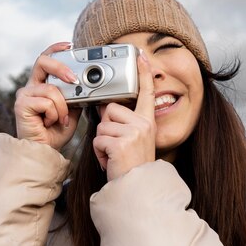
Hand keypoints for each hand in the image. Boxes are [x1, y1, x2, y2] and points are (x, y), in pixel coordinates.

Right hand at [14, 42, 81, 150]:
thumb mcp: (72, 109)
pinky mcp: (21, 105)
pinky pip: (46, 102)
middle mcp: (31, 87)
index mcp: (41, 85)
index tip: (69, 45)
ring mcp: (24, 95)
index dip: (55, 49)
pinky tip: (49, 123)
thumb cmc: (55, 133)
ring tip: (61, 119)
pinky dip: (54, 114)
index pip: (46, 60)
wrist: (44, 151)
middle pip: (42, 61)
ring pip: (51, 89)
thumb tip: (86, 84)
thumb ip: (74, 95)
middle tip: (74, 80)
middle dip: (61, 67)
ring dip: (62, 107)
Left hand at [93, 54, 155, 179]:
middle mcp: (143, 125)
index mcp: (147, 121)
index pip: (146, 93)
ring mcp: (133, 133)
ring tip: (113, 155)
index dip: (143, 74)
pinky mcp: (121, 143)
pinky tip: (110, 161)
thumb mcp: (134, 140)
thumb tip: (105, 108)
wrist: (136, 188)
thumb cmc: (131, 165)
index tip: (141, 57)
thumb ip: (124, 123)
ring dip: (101, 142)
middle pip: (110, 109)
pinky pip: (98, 140)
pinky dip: (99, 153)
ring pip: (101, 126)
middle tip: (115, 145)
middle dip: (106, 127)